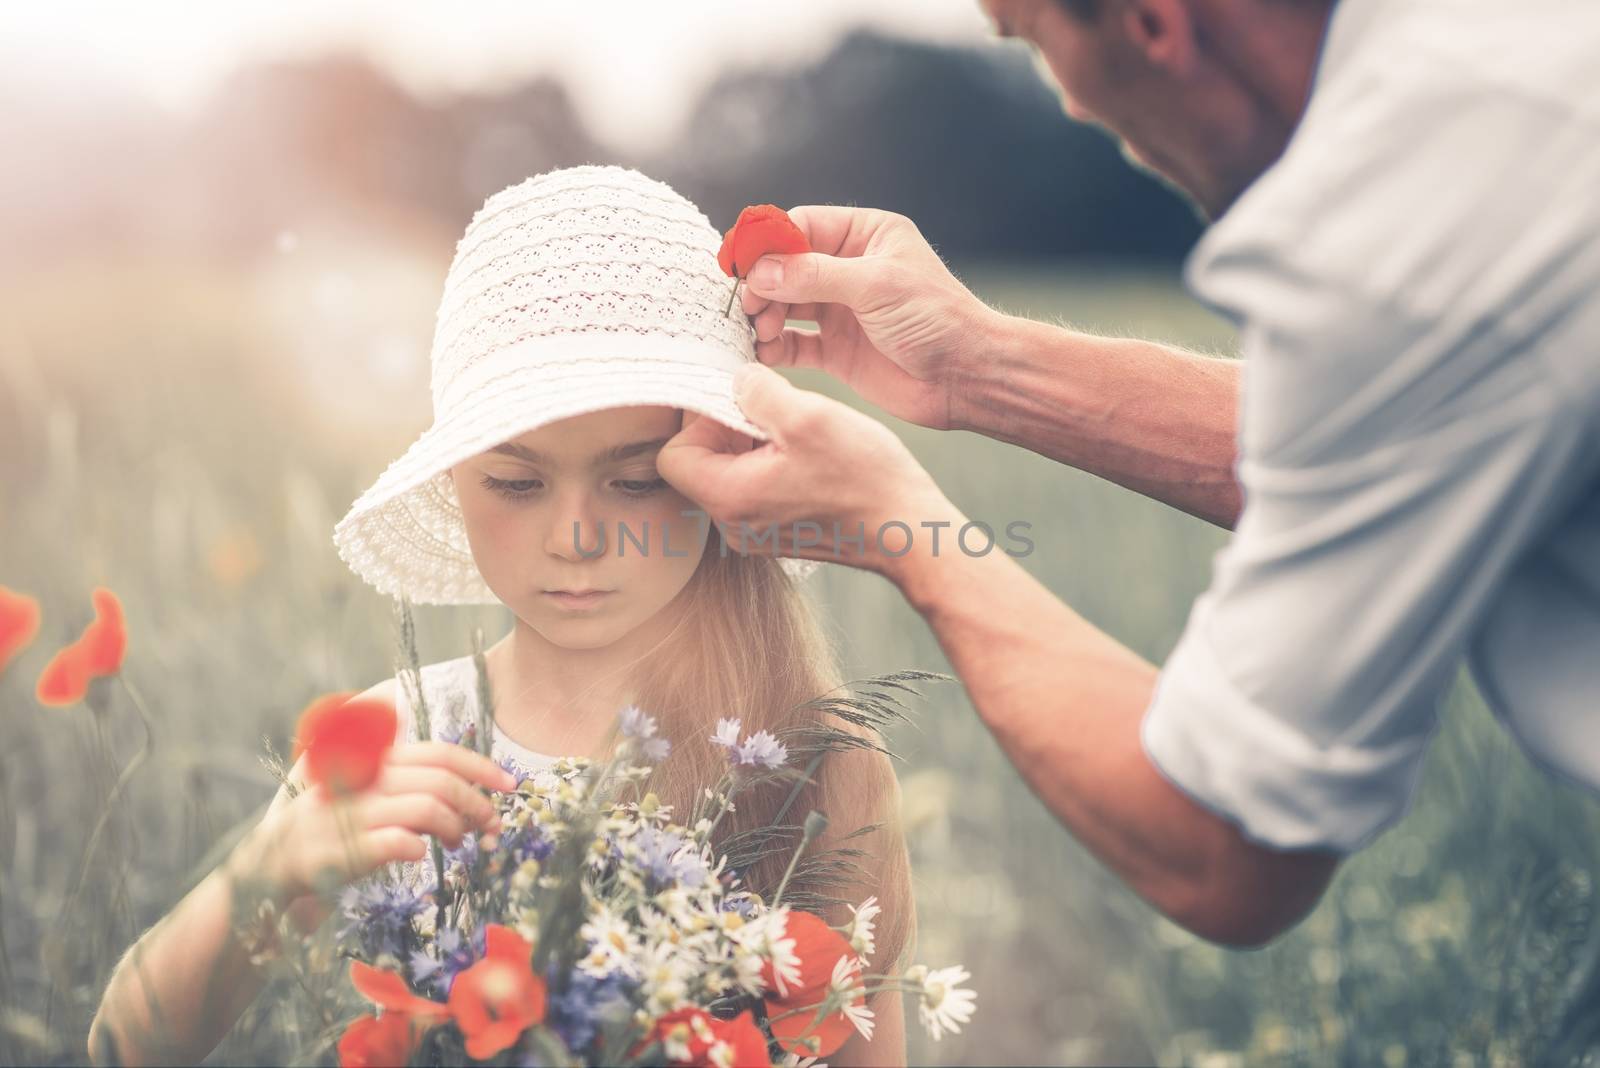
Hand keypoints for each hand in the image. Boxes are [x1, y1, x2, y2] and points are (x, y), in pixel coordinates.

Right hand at [233, 741, 515, 906]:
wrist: (273, 865)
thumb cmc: (336, 828)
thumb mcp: (370, 794)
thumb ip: (409, 782)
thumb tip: (469, 787)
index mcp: (375, 761)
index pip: (440, 753)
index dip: (481, 768)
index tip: (512, 785)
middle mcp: (366, 781)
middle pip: (441, 782)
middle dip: (478, 804)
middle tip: (491, 825)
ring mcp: (354, 814)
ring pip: (426, 808)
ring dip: (455, 827)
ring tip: (458, 842)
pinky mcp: (344, 850)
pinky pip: (398, 842)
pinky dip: (418, 847)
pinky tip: (420, 855)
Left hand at [658, 363, 962, 577]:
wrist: (910, 531)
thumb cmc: (865, 479)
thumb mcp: (808, 416)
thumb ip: (758, 392)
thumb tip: (736, 380)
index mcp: (730, 499)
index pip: (674, 454)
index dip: (698, 420)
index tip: (738, 401)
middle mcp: (734, 525)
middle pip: (700, 464)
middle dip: (728, 428)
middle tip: (771, 409)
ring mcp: (756, 532)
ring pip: (730, 473)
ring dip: (753, 443)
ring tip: (796, 430)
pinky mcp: (778, 532)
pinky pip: (755, 488)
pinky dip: (771, 462)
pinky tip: (809, 452)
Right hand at [737, 206, 1004, 431]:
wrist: (967, 377)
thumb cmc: (937, 318)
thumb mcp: (875, 285)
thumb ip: (814, 275)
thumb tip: (760, 271)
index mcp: (864, 235)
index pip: (800, 226)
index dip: (767, 242)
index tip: (740, 263)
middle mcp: (848, 269)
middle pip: (785, 267)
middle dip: (762, 285)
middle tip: (749, 306)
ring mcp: (840, 310)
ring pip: (784, 306)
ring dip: (765, 317)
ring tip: (761, 332)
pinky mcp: (836, 350)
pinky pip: (793, 344)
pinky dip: (775, 348)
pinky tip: (764, 353)